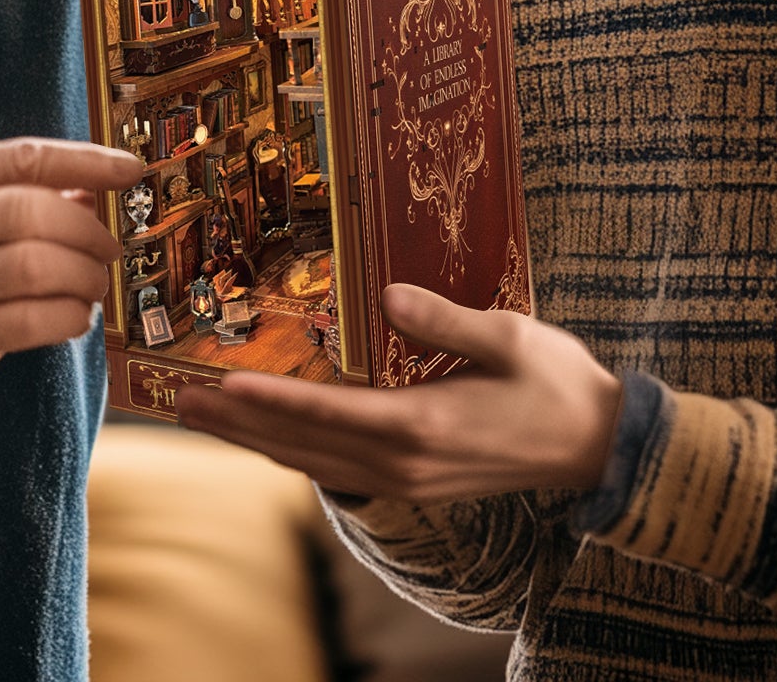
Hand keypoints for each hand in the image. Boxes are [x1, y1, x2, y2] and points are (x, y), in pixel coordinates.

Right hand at [0, 137, 142, 385]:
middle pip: (34, 213)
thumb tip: (95, 191)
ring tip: (94, 282)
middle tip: (109, 247)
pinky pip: (32, 322)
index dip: (87, 162)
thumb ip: (20, 189)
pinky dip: (69, 317)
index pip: (27, 158)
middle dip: (88, 231)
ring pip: (38, 268)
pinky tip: (75, 315)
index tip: (129, 170)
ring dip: (84, 277)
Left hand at [175, 283, 623, 502]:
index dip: (271, 403)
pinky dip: (293, 452)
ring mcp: (407, 479)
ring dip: (255, 441)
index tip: (223, 387)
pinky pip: (336, 471)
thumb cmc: (557, 384)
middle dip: (239, 424)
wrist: (597, 448)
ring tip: (205, 416)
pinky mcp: (413, 481)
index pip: (328, 414)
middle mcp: (404, 462)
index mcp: (423, 425)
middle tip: (180, 401)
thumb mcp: (510, 336)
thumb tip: (391, 294)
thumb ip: (446, 319)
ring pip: (312, 463)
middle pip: (303, 447)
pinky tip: (268, 437)